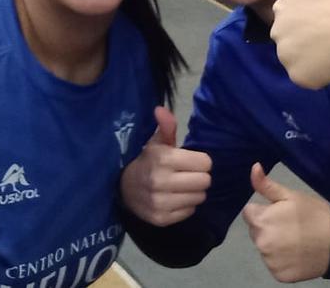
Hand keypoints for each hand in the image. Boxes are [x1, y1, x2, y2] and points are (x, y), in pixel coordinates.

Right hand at [120, 106, 211, 225]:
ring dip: (194, 191)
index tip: (190, 161)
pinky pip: (190, 211)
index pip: (205, 163)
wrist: (124, 188)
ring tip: (181, 186)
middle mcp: (161, 182)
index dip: (200, 161)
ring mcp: (160, 203)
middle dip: (199, 176)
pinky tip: (174, 198)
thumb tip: (161, 109)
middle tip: (187, 174)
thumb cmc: (147, 161)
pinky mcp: (161, 219)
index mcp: (163, 159)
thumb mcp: (156, 142)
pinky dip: (186, 205)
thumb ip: (165, 127)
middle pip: (205, 181)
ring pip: (199, 197)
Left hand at [241, 162, 329, 282]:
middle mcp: (261, 243)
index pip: (249, 213)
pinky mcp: (279, 276)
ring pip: (264, 249)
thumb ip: (267, 185)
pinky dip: (282, 261)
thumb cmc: (314, 214)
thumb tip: (253, 167)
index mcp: (261, 221)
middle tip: (289, 226)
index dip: (263, 211)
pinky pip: (274, 265)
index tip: (279, 213)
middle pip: (255, 232)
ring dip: (274, 245)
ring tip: (295, 240)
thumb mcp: (291, 195)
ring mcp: (270, 262)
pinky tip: (297, 254)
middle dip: (267, 227)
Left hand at [268, 0, 329, 88]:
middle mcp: (277, 32)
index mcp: (282, 6)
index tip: (329, 12)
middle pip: (291, 36)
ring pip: (296, 56)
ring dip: (310, 54)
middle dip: (307, 35)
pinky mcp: (299, 78)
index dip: (311, 14)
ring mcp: (287, 57)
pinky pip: (304, 75)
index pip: (291, 13)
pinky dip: (316, 72)